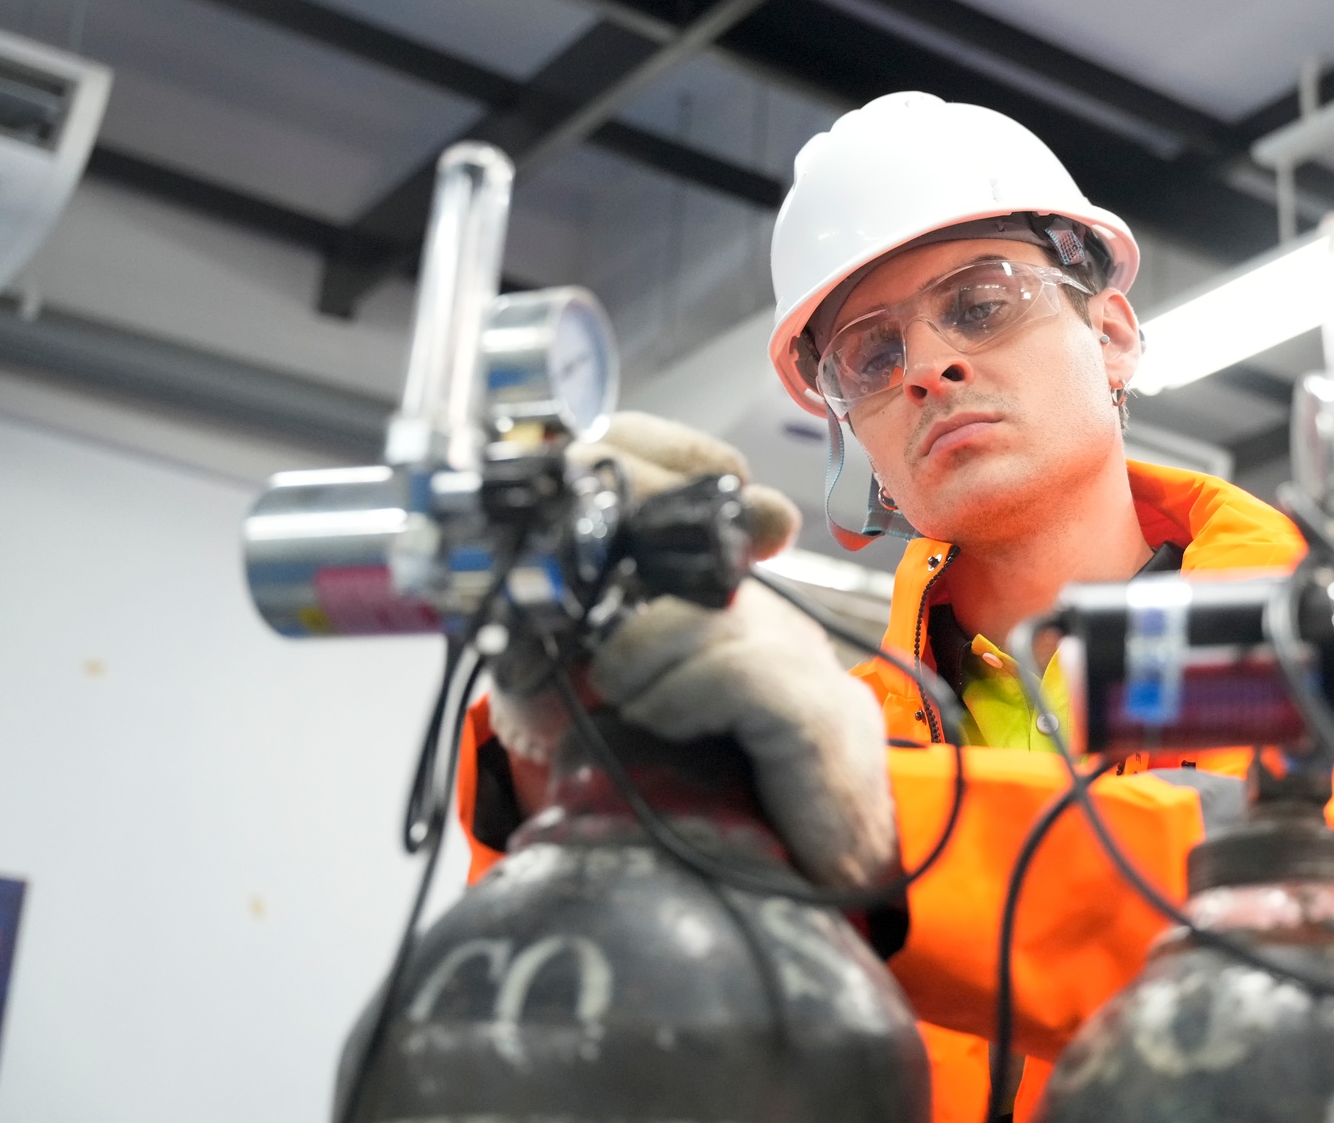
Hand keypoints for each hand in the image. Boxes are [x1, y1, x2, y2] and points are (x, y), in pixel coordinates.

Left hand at [487, 412, 896, 890]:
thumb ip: (571, 642)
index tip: (604, 468)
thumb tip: (516, 595)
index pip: (690, 475)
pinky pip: (736, 671)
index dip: (652, 453)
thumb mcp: (604, 697)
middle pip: (690, 536)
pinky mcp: (817, 712)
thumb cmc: (691, 791)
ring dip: (644, 664)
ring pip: (704, 611)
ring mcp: (801, 654)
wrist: (782, 880)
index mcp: (720, 595)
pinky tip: (673, 721)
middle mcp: (768, 609)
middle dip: (627, 583)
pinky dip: (683, 696)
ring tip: (642, 706)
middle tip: (610, 660)